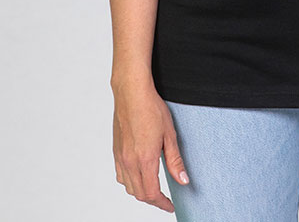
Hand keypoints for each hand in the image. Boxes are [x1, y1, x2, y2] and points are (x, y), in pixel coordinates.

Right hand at [112, 77, 189, 211]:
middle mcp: (129, 161)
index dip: (162, 204)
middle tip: (165, 200)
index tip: (170, 206)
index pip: (152, 193)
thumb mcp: (169, 134)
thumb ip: (175, 160)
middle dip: (153, 200)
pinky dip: (130, 182)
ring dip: (141, 192)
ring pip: (128, 187)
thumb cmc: (150, 108)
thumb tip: (183, 180)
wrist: (131, 92)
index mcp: (144, 159)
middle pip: (139, 194)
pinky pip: (121, 175)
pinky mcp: (116, 151)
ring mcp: (120, 157)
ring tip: (154, 189)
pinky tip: (138, 175)